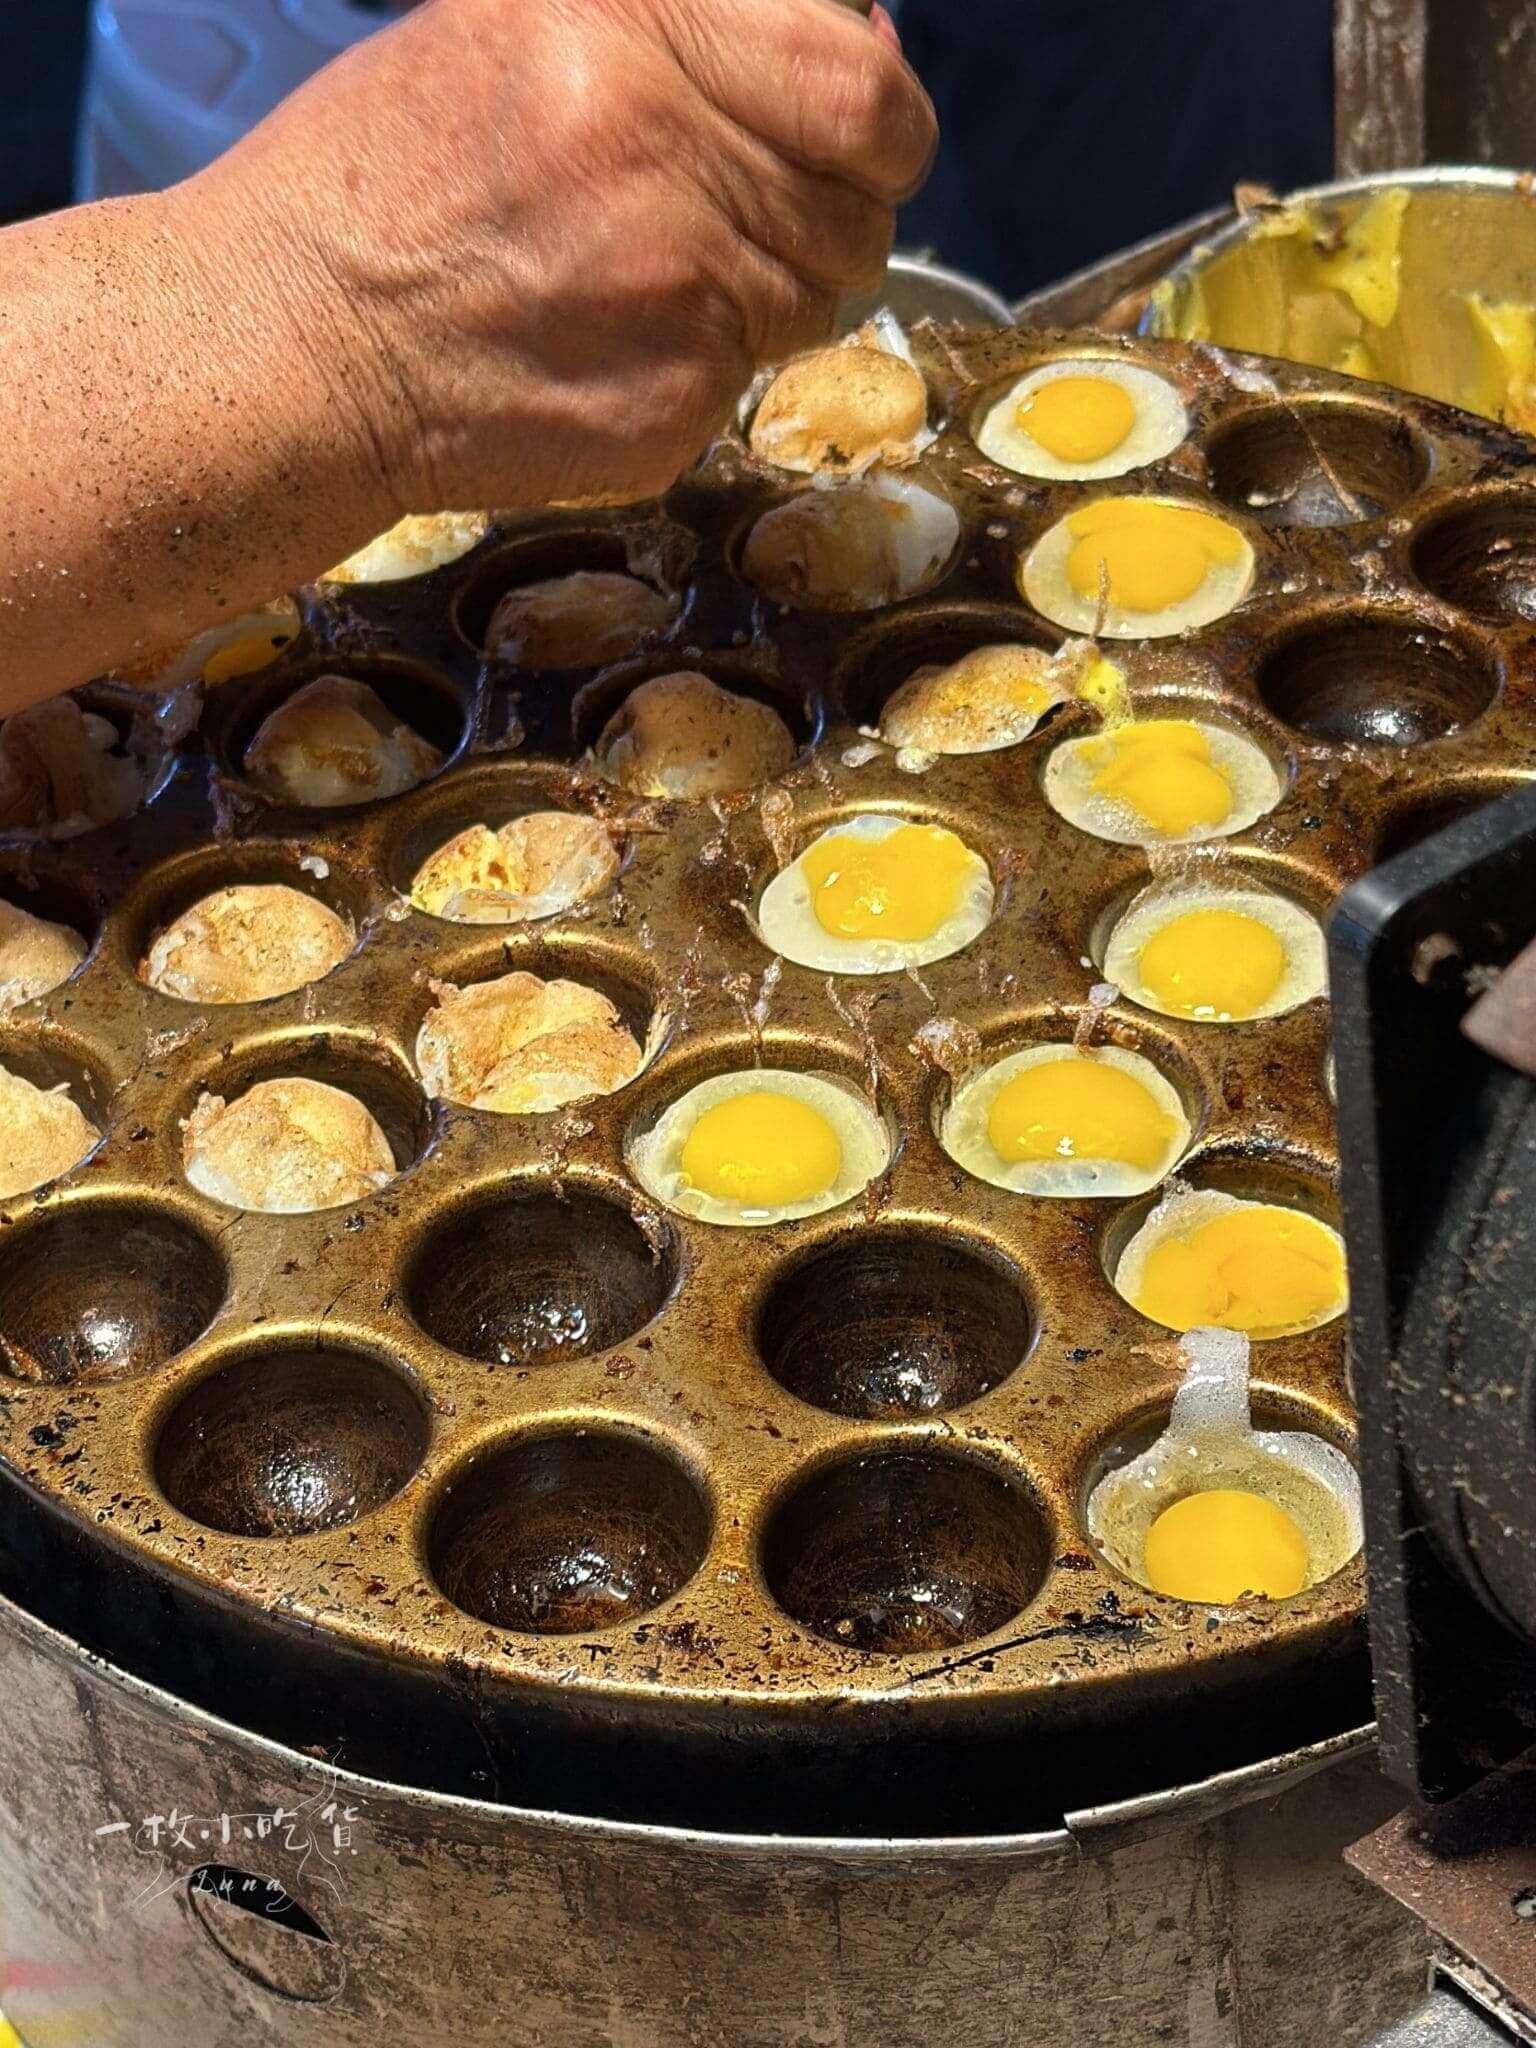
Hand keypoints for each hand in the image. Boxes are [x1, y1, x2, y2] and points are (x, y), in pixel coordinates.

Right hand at [175, 0, 936, 513]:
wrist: (302, 343)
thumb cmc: (397, 176)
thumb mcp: (527, 25)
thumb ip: (693, 28)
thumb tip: (863, 41)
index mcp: (633, 24)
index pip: (862, 91)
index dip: (882, 128)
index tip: (860, 140)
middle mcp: (667, 146)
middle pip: (858, 213)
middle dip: (830, 221)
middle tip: (756, 224)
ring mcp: (679, 287)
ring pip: (815, 304)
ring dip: (766, 297)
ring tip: (657, 282)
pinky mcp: (673, 402)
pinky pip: (747, 382)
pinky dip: (701, 369)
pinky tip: (612, 345)